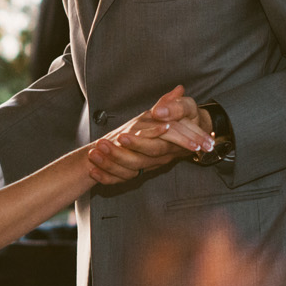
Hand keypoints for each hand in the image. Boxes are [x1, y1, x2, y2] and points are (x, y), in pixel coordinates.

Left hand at [84, 86, 211, 184]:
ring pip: (128, 171)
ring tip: (93, 153)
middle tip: (102, 143)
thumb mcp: (186, 108)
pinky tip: (92, 171)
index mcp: (172, 144)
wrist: (193, 135)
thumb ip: (176, 106)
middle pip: (139, 161)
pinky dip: (106, 177)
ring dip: (109, 164)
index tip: (122, 137)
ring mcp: (149, 164)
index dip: (139, 144)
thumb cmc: (187, 118)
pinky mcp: (139, 169)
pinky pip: (122, 179)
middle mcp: (160, 158)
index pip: (156, 147)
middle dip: (118, 154)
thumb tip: (162, 107)